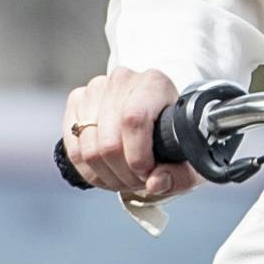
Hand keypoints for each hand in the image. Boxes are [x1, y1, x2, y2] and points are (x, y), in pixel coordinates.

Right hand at [63, 68, 192, 205]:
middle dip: (123, 173)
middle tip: (138, 181)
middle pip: (108, 141)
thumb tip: (155, 183)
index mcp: (154, 83)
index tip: (147, 174)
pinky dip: (89, 171)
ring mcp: (95, 89)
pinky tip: (107, 173)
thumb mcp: (189, 157)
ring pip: (88, 149)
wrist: (155, 114)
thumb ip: (180, 174)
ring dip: (107, 175)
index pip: (133, 120)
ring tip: (125, 178)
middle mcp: (121, 80)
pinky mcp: (76, 101)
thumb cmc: (174, 135)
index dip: (137, 157)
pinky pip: (73, 149)